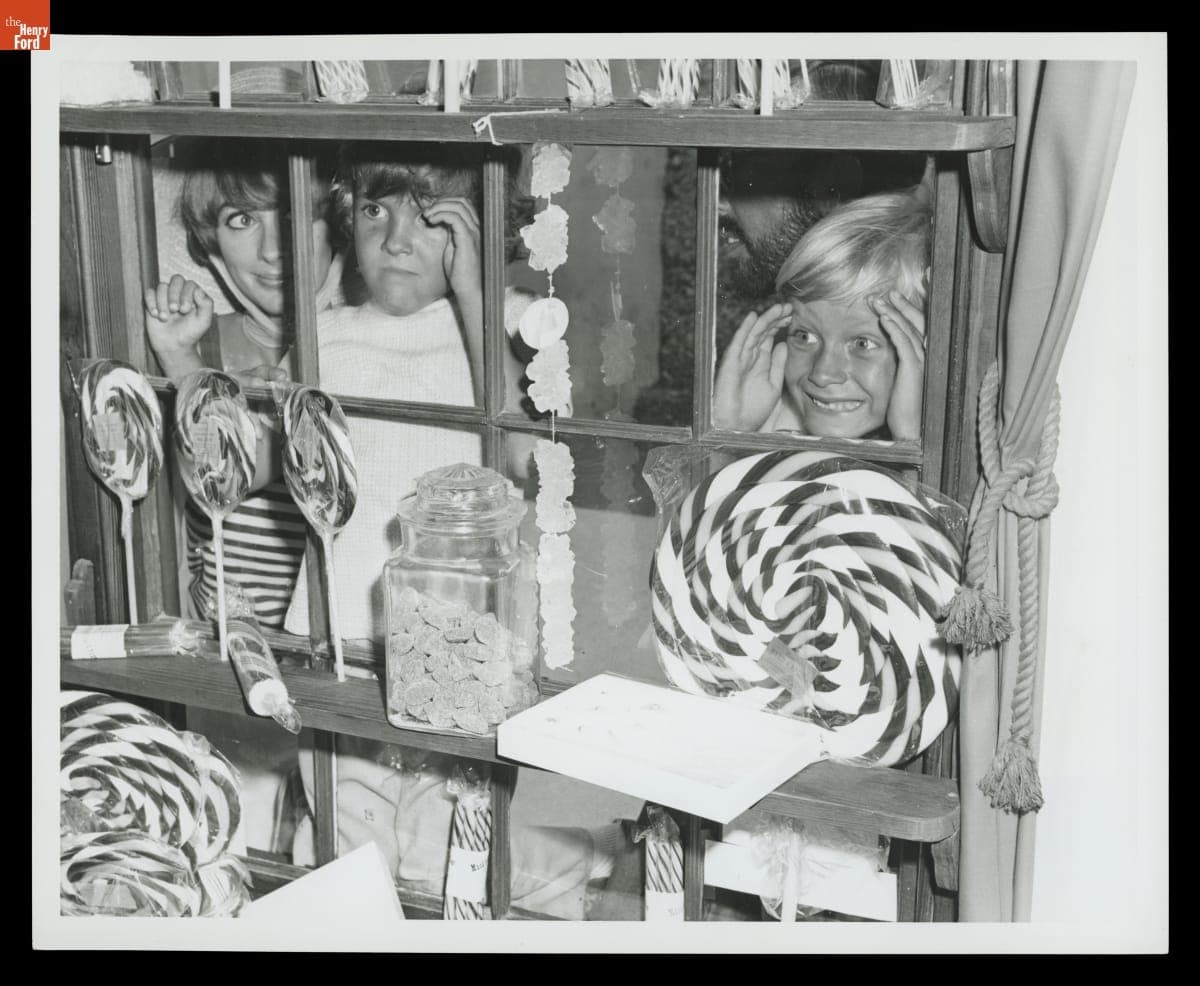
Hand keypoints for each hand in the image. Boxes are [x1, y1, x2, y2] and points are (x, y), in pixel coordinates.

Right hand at [144, 276, 212, 378]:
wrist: (174, 346)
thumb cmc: (190, 333)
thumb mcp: (204, 321)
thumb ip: (206, 305)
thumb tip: (198, 289)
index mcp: (194, 296)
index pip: (190, 284)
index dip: (186, 294)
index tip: (185, 310)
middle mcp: (180, 293)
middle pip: (176, 279)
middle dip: (174, 294)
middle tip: (175, 310)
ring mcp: (165, 296)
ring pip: (162, 286)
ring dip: (162, 302)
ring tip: (165, 318)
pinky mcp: (153, 301)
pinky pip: (149, 292)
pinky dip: (151, 302)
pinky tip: (155, 314)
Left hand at [423, 197, 482, 304]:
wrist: (469, 289)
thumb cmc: (460, 273)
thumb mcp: (452, 247)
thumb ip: (449, 233)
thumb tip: (439, 220)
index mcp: (474, 229)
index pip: (463, 204)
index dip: (446, 203)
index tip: (431, 212)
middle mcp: (476, 228)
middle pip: (462, 201)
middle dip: (442, 202)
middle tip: (428, 212)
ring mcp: (474, 233)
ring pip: (458, 206)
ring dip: (439, 207)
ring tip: (427, 216)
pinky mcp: (467, 240)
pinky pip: (455, 218)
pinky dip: (441, 215)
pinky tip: (432, 221)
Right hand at [713, 303, 792, 430]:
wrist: (737, 426)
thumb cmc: (753, 410)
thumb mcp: (773, 385)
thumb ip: (777, 364)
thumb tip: (782, 344)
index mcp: (759, 363)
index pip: (769, 338)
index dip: (779, 326)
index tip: (792, 316)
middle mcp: (749, 358)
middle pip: (762, 332)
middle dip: (775, 319)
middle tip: (789, 306)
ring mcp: (739, 359)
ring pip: (753, 334)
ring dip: (765, 320)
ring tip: (778, 308)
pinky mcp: (730, 363)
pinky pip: (738, 343)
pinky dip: (745, 329)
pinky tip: (753, 317)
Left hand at [869, 282, 926, 440]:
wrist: (912, 432)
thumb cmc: (904, 410)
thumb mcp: (900, 382)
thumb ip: (899, 365)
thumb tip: (886, 351)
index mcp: (927, 359)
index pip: (919, 329)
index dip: (908, 313)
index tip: (893, 300)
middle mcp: (929, 357)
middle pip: (918, 323)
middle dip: (901, 306)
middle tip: (887, 293)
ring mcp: (923, 362)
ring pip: (909, 329)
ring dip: (893, 312)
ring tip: (878, 300)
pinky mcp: (914, 369)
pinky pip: (904, 343)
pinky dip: (894, 328)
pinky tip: (883, 317)